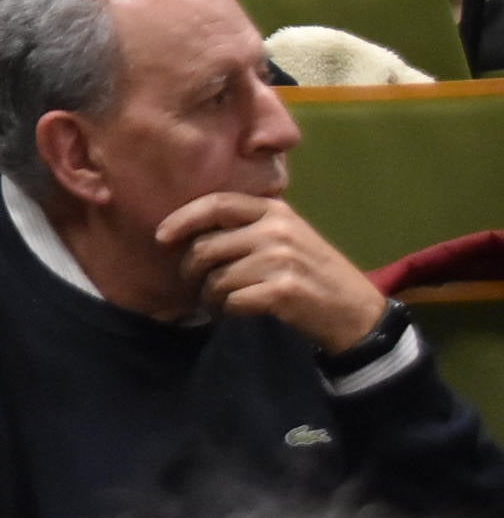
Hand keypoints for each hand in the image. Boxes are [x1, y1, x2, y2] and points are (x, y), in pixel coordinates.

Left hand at [158, 192, 386, 353]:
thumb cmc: (314, 274)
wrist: (356, 313)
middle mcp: (276, 230)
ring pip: (216, 277)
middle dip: (192, 270)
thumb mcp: (288, 236)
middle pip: (207, 246)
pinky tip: (233, 312)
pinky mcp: (282, 290)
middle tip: (196, 285)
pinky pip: (231, 300)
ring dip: (210, 296)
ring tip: (218, 302)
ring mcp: (280, 259)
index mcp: (275, 210)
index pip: (216, 204)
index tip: (162, 236)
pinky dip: (226, 310)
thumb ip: (249, 227)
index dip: (182, 219)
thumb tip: (191, 230)